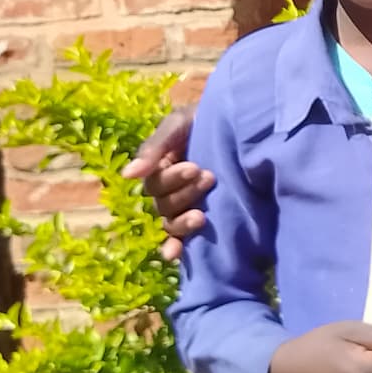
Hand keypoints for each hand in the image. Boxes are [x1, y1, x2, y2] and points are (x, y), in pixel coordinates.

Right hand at [119, 106, 210, 259]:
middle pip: (163, 205)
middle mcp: (169, 189)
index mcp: (160, 168)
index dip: (172, 179)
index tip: (195, 167)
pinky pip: (181, 237)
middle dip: (185, 194)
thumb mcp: (179, 124)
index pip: (155, 184)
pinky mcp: (202, 214)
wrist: (243, 119)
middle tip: (209, 177)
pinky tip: (175, 255)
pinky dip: (176, 247)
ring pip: (171, 223)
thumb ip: (154, 147)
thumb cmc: (207, 117)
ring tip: (202, 216)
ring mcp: (185, 204)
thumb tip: (128, 175)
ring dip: (183, 222)